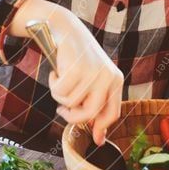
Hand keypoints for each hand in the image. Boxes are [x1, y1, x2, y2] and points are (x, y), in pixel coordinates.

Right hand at [48, 13, 123, 147]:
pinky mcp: (77, 68)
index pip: (113, 113)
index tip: (95, 140)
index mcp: (115, 80)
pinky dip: (53, 83)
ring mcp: (93, 72)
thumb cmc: (76, 57)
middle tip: (61, 110)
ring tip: (58, 79)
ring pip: (71, 102)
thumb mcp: (90, 79)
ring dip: (58, 95)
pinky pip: (60, 91)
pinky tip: (55, 71)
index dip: (102, 128)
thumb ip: (94, 103)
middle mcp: (108, 77)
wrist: (65, 28)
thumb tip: (98, 139)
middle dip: (72, 117)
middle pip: (90, 113)